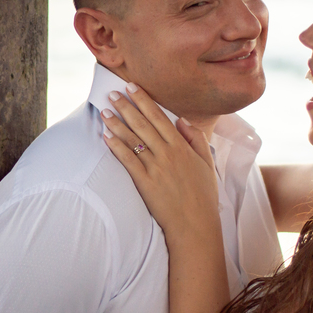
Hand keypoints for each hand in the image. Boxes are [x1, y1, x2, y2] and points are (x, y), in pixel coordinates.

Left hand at [101, 84, 221, 242]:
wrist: (195, 224)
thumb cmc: (202, 195)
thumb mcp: (207, 163)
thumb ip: (196, 139)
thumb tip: (181, 120)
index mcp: (182, 147)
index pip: (159, 117)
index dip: (144, 101)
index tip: (132, 87)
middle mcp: (168, 154)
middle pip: (143, 124)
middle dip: (126, 106)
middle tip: (112, 92)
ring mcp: (155, 168)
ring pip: (133, 140)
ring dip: (117, 123)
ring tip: (105, 111)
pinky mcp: (145, 183)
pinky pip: (128, 160)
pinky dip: (116, 147)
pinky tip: (106, 136)